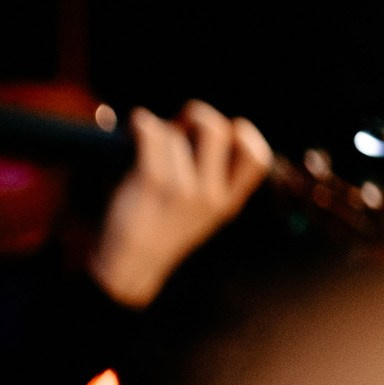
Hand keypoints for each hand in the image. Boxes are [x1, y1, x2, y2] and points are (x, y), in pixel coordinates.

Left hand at [89, 101, 272, 307]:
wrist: (127, 267)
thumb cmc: (159, 230)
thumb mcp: (200, 212)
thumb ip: (212, 177)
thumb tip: (196, 123)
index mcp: (228, 202)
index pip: (257, 159)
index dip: (246, 135)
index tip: (230, 128)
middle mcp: (210, 196)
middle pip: (215, 129)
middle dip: (197, 117)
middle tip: (181, 124)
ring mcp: (183, 190)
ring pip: (174, 134)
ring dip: (159, 132)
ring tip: (147, 146)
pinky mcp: (153, 184)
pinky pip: (151, 135)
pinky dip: (141, 124)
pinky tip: (136, 126)